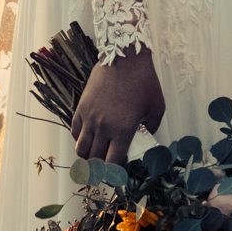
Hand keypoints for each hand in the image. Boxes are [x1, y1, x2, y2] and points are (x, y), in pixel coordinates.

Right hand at [71, 48, 164, 165]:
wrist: (124, 57)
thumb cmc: (144, 81)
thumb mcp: (156, 107)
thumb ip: (151, 128)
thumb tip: (144, 138)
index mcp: (123, 131)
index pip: (113, 163)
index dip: (114, 173)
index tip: (118, 173)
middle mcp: (103, 127)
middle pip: (95, 160)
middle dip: (100, 169)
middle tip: (105, 169)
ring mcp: (90, 118)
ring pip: (81, 149)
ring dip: (87, 157)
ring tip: (94, 157)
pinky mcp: (81, 107)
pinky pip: (75, 131)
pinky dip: (79, 139)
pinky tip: (87, 139)